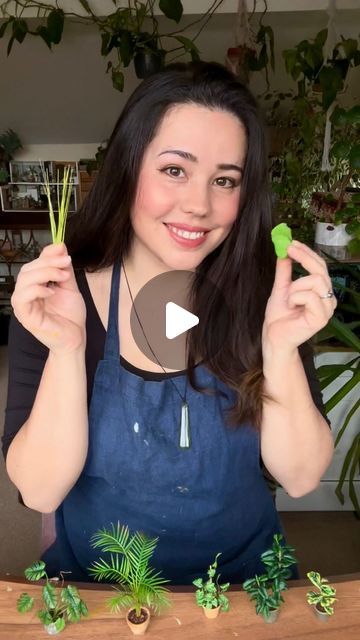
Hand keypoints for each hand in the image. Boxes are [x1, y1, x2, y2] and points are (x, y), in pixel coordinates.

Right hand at [11, 242, 85, 353]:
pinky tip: (52, 292)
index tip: (62, 250)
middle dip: (48, 262)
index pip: (34, 264)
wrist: (75, 338)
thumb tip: (60, 246)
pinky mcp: (25, 316)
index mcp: (35, 286)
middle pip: (27, 269)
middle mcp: (26, 294)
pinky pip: (22, 297)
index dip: (46, 254)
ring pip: (24, 280)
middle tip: (66, 262)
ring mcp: (24, 305)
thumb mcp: (69, 286)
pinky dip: (37, 290)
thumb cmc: (71, 316)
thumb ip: (64, 268)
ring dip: (45, 273)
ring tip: (63, 277)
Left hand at [262, 240, 336, 355]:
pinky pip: (310, 296)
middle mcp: (327, 299)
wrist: (274, 336)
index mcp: (320, 291)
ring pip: (316, 281)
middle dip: (304, 257)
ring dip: (296, 286)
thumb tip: (284, 251)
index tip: (292, 243)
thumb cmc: (279, 316)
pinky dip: (295, 297)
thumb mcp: (281, 288)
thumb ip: (285, 271)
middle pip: (321, 269)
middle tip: (289, 249)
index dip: (307, 253)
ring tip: (288, 298)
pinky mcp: (322, 318)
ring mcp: (327, 309)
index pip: (320, 266)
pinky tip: (291, 307)